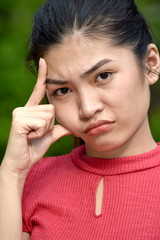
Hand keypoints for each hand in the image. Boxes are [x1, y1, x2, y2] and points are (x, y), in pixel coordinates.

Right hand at [2, 58, 71, 175]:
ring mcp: (20, 112)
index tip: (44, 60)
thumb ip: (59, 128)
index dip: (42, 76)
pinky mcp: (19, 120)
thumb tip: (72, 125)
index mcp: (31, 109)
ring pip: (49, 116)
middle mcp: (24, 108)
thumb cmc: (33, 149)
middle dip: (49, 125)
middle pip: (52, 109)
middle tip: (37, 134)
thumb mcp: (50, 136)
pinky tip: (29, 137)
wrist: (21, 163)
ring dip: (45, 130)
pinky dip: (40, 133)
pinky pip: (42, 123)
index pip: (39, 90)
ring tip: (33, 136)